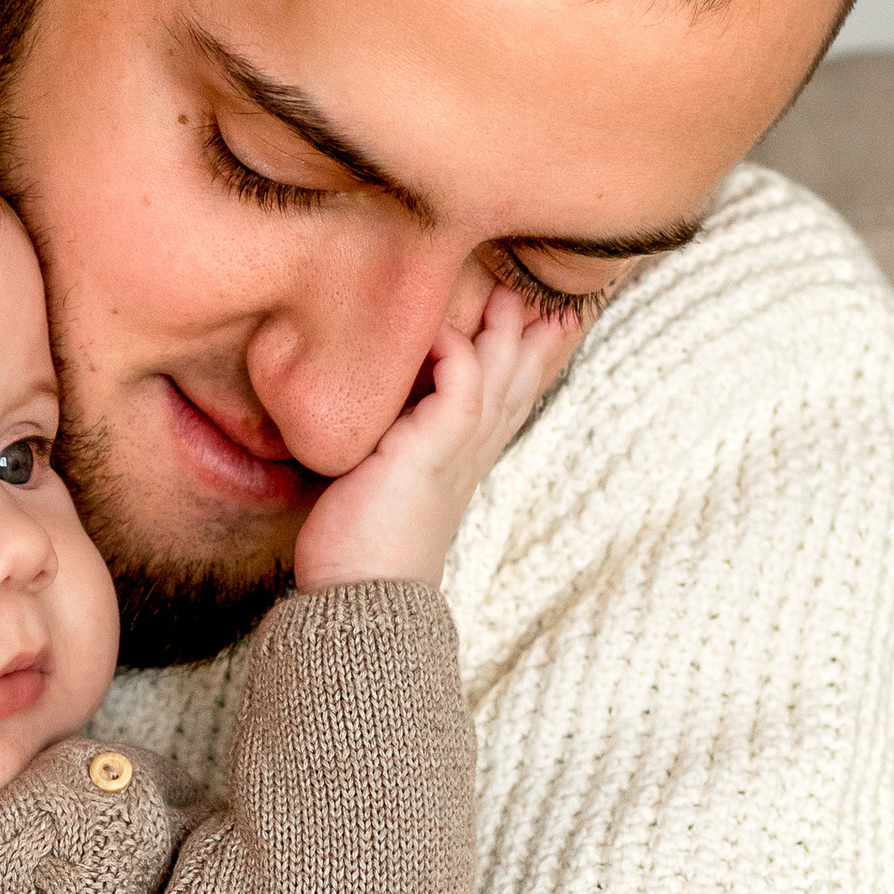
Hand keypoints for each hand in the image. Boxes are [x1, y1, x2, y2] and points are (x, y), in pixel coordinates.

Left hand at [293, 280, 578, 592]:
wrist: (358, 599)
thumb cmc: (357, 550)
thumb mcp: (379, 484)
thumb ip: (387, 448)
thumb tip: (371, 425)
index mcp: (459, 464)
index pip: (502, 403)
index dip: (521, 365)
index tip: (536, 325)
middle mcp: (467, 456)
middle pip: (513, 386)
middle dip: (526, 339)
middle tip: (532, 294)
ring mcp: (454, 454)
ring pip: (498, 379)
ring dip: (503, 334)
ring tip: (506, 294)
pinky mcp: (429, 453)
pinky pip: (462, 389)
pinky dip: (458, 355)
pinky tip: (442, 331)